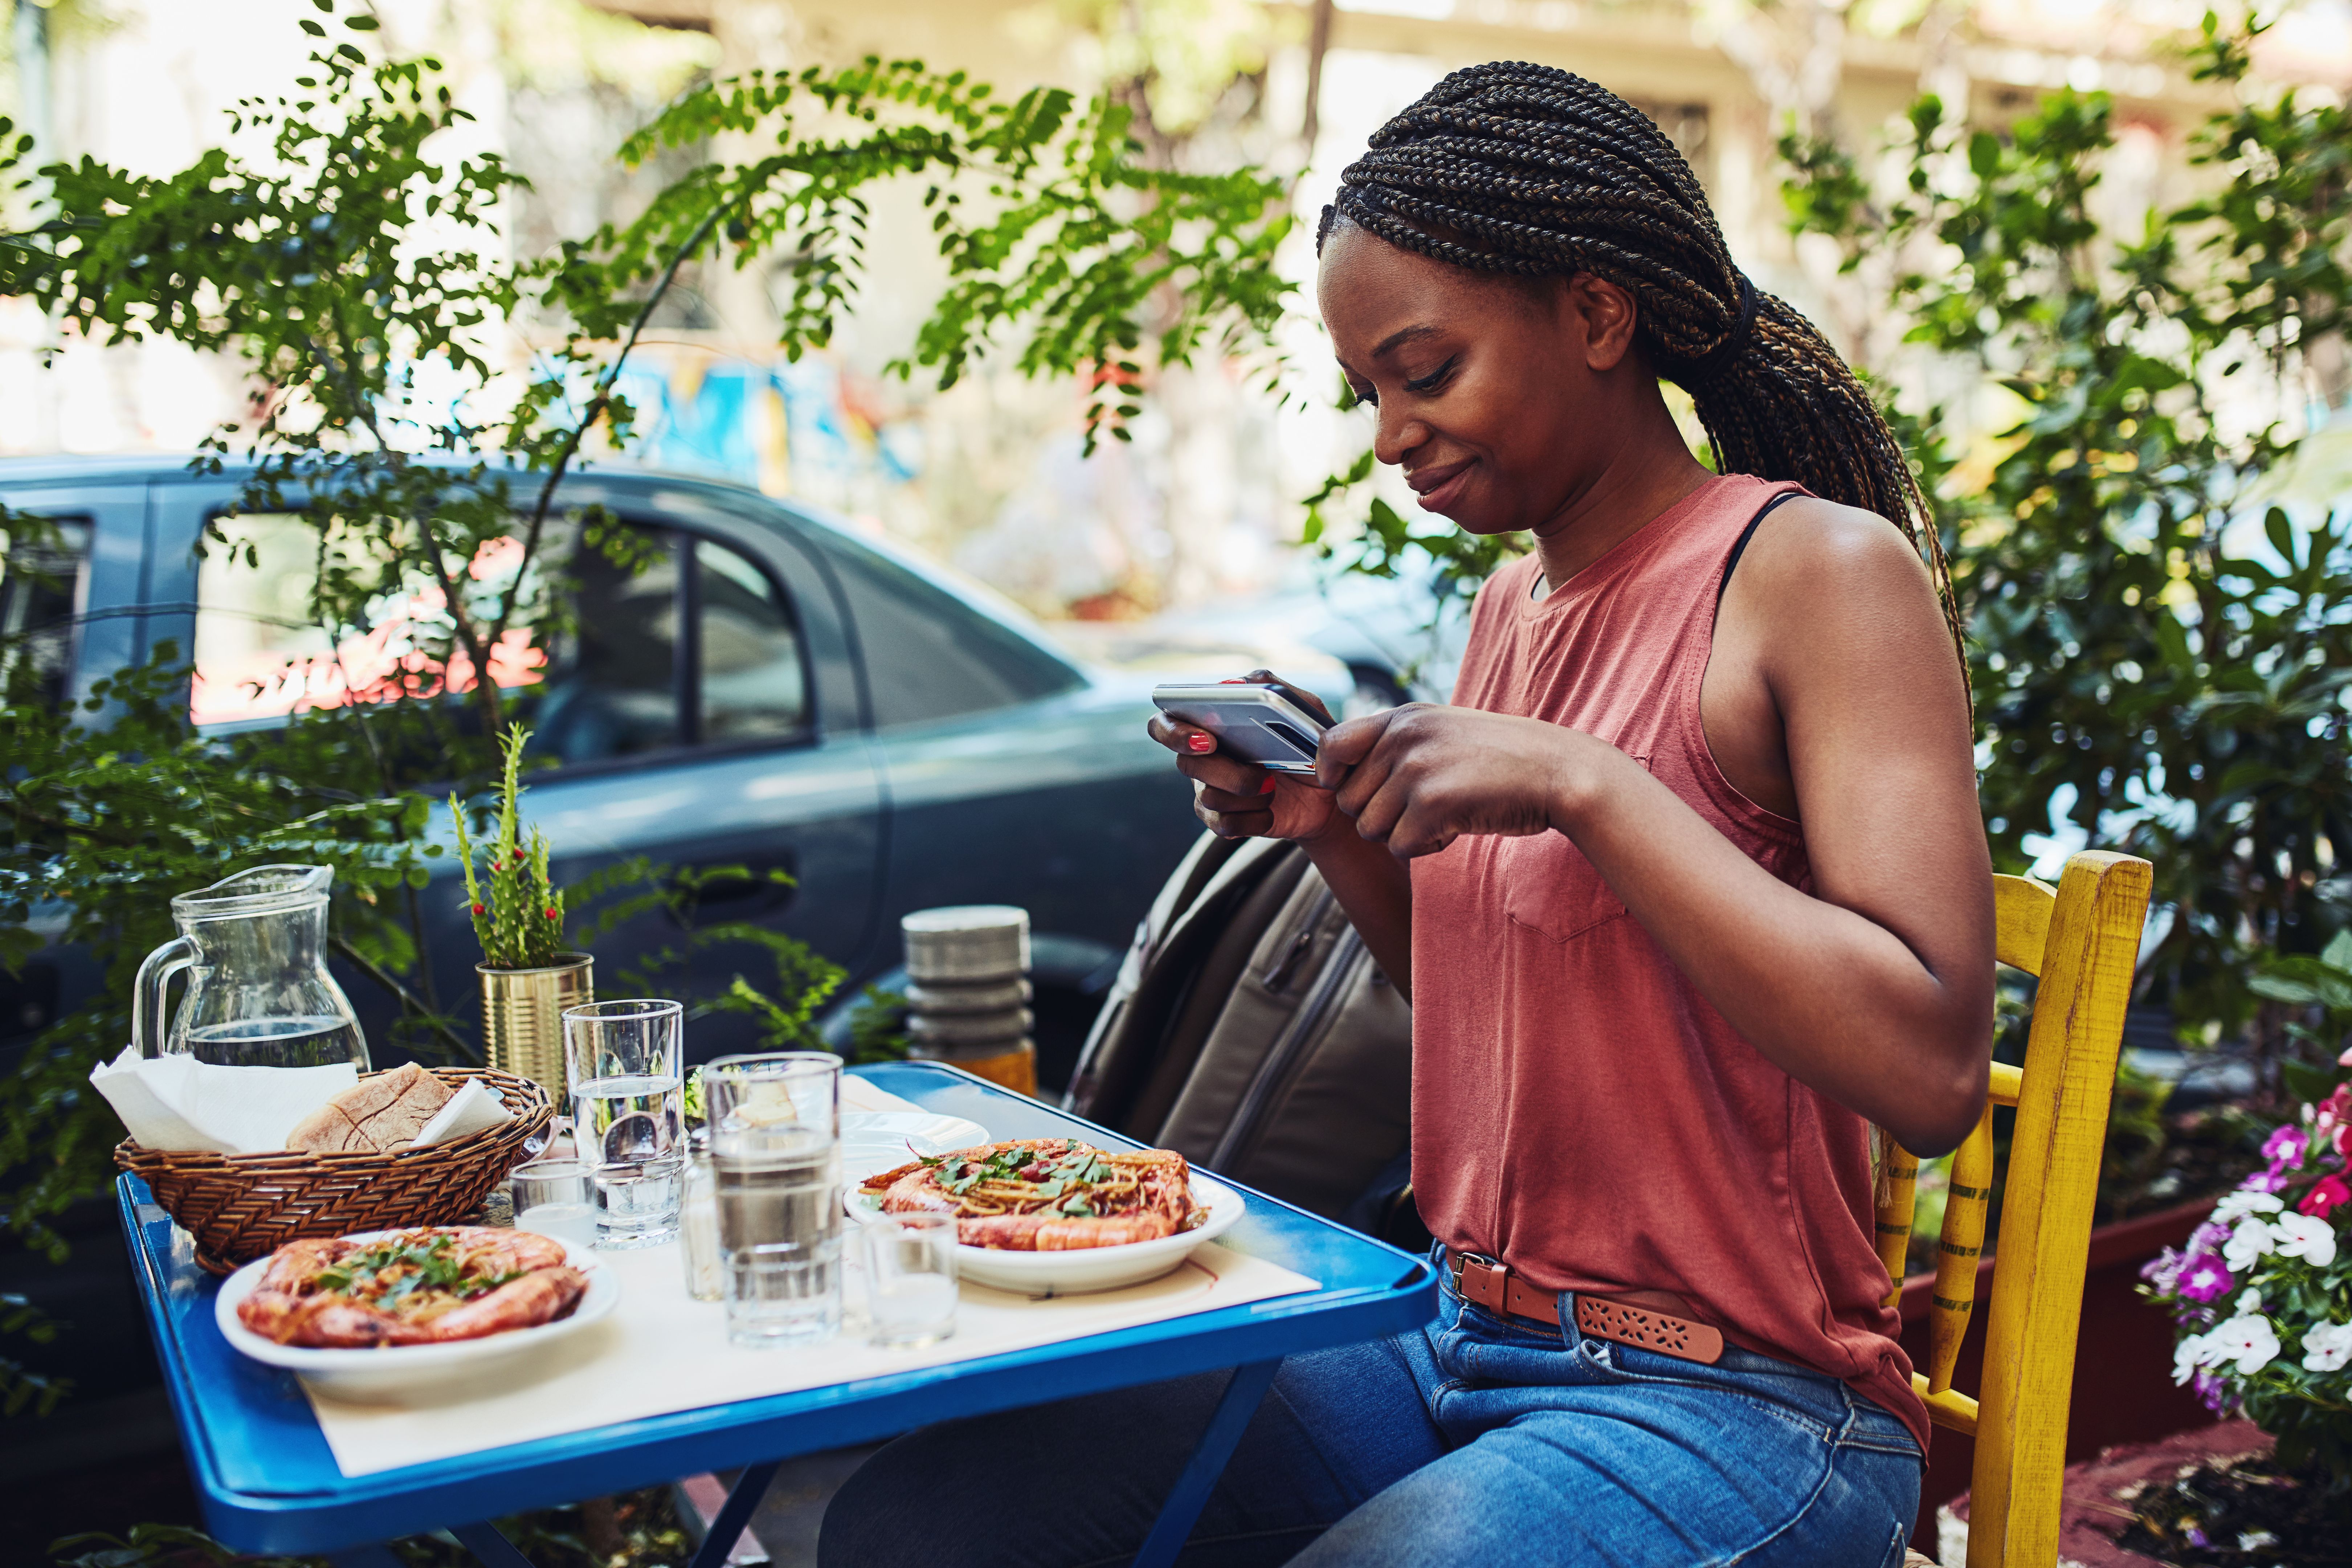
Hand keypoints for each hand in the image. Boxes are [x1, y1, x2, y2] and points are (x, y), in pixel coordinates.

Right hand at [1147, 670, 1342, 841]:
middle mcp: (1203, 758)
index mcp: (1211, 725)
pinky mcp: (1225, 820)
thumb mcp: (1304, 709)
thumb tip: (1233, 683)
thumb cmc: (1308, 744)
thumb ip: (1273, 687)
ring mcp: (1210, 791)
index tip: (1206, 740)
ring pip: (1208, 796)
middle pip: (1187, 765)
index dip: (1173, 732)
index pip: (1165, 724)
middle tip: (1261, 771)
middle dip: (1225, 771)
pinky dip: (1253, 819)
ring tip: (1274, 786)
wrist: (1328, 791)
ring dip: (1247, 793)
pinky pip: (1223, 824)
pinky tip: (1270, 811)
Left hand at [1315, 704, 1588, 858]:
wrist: (1558, 772)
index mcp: (1402, 717)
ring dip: (1403, 834)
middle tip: (1422, 809)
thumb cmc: (1502, 759)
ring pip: (1369, 829)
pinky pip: (1399, 847)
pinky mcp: (1432, 804)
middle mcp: (1402, 738)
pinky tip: (1456, 828)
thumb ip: (1396, 744)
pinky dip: (1426, 848)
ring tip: (1443, 815)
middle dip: (1379, 815)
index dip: (1331, 775)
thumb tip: (1340, 772)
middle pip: (1348, 801)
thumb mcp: (1442, 732)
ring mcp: (1415, 770)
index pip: (1329, 745)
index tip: (1353, 789)